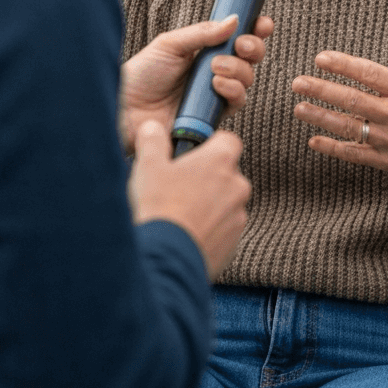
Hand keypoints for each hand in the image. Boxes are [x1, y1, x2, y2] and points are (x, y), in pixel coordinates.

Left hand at [119, 14, 273, 153]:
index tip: (262, 24)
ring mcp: (215, 93)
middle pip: (250, 58)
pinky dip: (233, 90)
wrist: (124, 108)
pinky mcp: (214, 115)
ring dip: (239, 69)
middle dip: (253, 48)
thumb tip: (235, 19)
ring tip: (215, 68)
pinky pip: (237, 102)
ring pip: (247, 79)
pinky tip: (217, 85)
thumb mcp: (170, 44)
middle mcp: (215, 71)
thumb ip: (203, 33)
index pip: (239, 37)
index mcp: (206, 50)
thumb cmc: (141, 74)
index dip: (256, 30)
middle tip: (241, 45)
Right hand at [128, 120, 249, 277]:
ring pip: (226, 202)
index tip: (192, 156)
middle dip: (207, 178)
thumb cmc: (158, 207)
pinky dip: (210, 229)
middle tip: (179, 189)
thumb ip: (152, 140)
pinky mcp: (235, 241)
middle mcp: (238, 184)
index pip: (228, 140)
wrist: (165, 260)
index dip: (210, 145)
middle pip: (227, 172)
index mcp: (221, 160)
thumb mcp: (148, 166)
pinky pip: (224, 228)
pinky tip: (185, 235)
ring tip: (180, 216)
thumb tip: (152, 127)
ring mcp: (239, 214)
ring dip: (209, 205)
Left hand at [292, 9, 387, 190]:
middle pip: (353, 100)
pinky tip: (314, 141)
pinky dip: (333, 148)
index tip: (321, 58)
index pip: (369, 74)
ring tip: (299, 108)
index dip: (344, 65)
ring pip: (349, 127)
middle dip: (323, 90)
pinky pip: (355, 154)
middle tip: (298, 82)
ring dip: (321, 117)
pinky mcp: (386, 161)